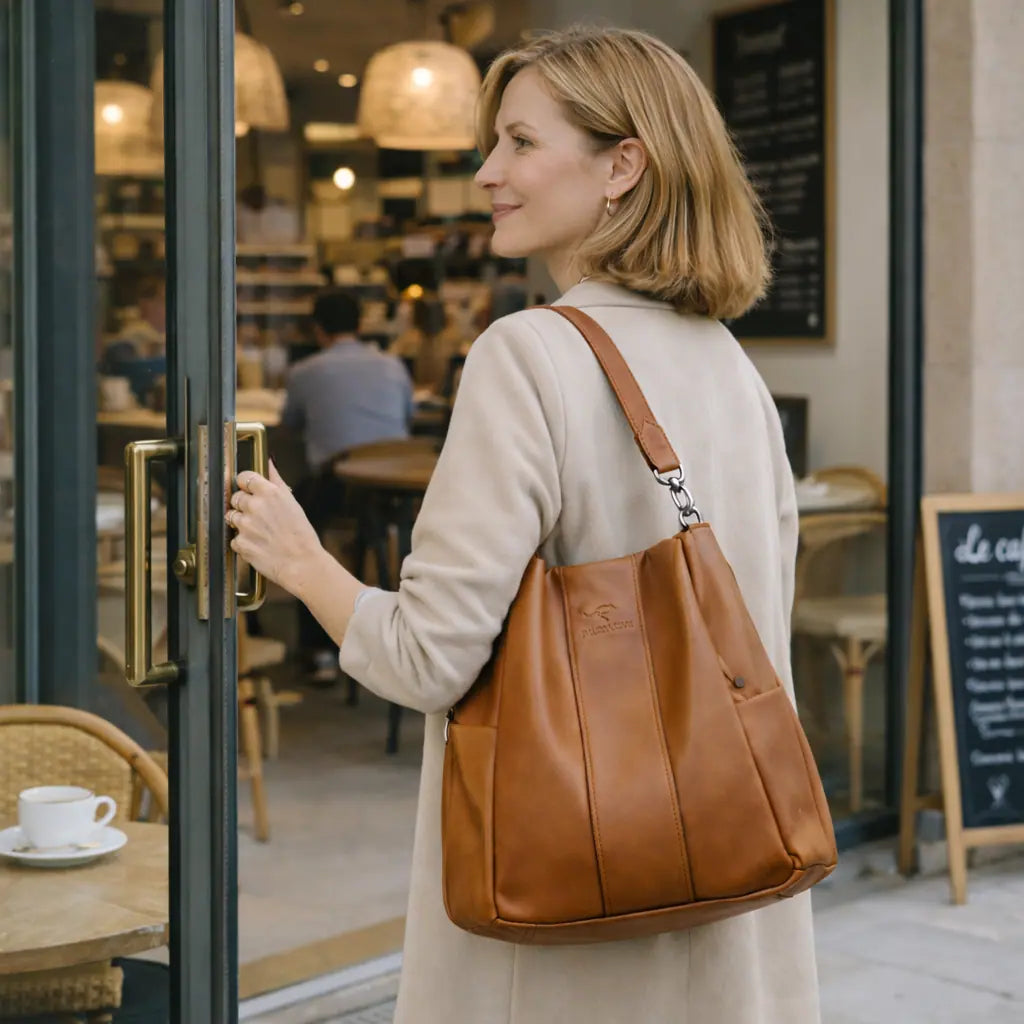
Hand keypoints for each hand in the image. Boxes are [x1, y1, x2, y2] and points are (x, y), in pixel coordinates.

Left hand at [227, 461, 324, 597]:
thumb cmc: (301, 535)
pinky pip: (234, 538)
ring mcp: (245, 525)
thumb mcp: (292, 503)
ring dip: (241, 523)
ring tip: (259, 532)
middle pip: (236, 497)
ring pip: (232, 517)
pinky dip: (243, 542)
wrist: (302, 564)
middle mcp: (255, 506)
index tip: (248, 490)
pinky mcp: (240, 543)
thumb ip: (276, 481)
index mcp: (269, 493)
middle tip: (258, 516)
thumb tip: (270, 463)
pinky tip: (258, 544)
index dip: (245, 484)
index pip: (244, 477)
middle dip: (244, 505)